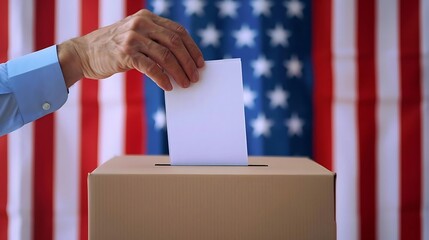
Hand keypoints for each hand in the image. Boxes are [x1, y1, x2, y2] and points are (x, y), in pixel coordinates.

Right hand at [58, 9, 204, 90]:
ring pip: (166, 56)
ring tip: (185, 84)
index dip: (192, 48)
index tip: (200, 63)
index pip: (178, 31)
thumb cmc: (113, 48)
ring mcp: (132, 38)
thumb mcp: (136, 36)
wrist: (84, 53)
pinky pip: (151, 68)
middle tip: (195, 77)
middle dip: (189, 62)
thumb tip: (183, 60)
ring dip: (179, 72)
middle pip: (175, 43)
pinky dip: (163, 79)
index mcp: (147, 18)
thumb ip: (155, 41)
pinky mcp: (125, 54)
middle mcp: (141, 24)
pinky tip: (168, 87)